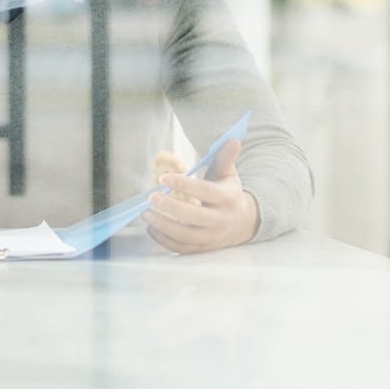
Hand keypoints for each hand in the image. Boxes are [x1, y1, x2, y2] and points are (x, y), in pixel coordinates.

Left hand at [141, 140, 259, 252]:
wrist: (244, 223)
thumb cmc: (228, 194)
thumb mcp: (228, 175)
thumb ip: (225, 158)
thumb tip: (232, 140)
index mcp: (227, 198)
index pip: (205, 191)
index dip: (184, 184)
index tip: (163, 177)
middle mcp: (221, 219)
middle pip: (195, 216)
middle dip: (171, 207)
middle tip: (151, 197)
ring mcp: (212, 237)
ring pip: (186, 236)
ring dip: (163, 225)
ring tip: (146, 213)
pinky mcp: (203, 249)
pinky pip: (182, 248)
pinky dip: (164, 240)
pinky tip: (151, 228)